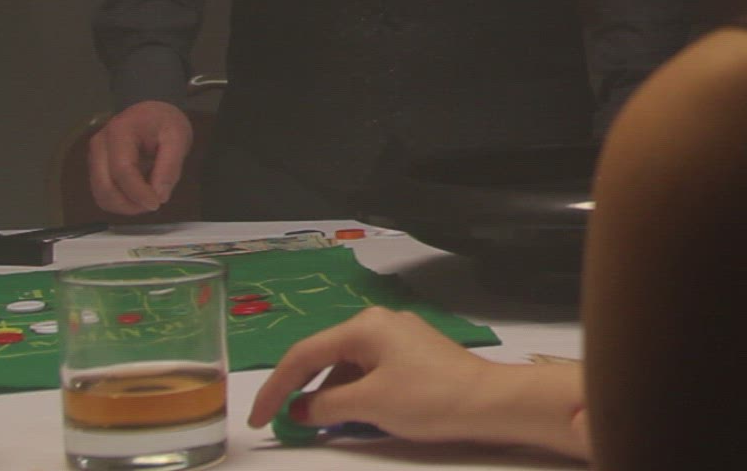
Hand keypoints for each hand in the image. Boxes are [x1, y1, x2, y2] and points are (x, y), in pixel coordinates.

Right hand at [87, 101, 192, 213]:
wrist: (151, 113)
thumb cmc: (164, 122)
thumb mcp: (178, 137)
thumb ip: (170, 166)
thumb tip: (160, 196)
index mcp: (119, 132)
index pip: (122, 170)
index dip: (138, 192)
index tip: (157, 204)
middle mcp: (99, 145)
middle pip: (105, 186)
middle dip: (129, 204)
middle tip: (154, 204)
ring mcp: (94, 157)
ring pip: (100, 194)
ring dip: (124, 206)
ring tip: (148, 200)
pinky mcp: (96, 168)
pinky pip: (102, 193)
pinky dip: (119, 202)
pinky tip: (138, 197)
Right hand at [249, 309, 589, 455]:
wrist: (489, 401)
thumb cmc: (427, 398)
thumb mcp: (367, 405)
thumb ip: (324, 406)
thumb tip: (299, 409)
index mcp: (364, 326)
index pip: (303, 354)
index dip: (275, 389)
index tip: (257, 419)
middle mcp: (379, 323)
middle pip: (323, 355)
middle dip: (298, 389)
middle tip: (278, 421)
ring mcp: (399, 337)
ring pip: (346, 365)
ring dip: (327, 393)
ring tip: (314, 424)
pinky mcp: (414, 354)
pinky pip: (368, 371)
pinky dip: (352, 392)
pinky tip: (348, 414)